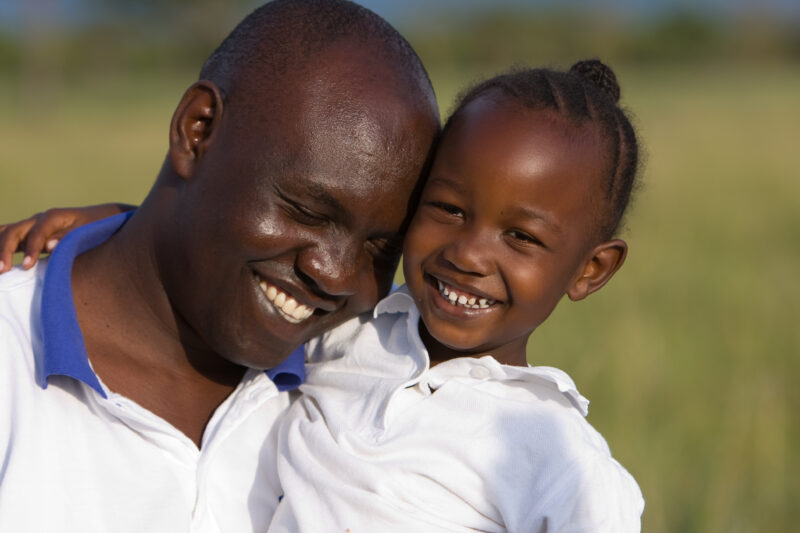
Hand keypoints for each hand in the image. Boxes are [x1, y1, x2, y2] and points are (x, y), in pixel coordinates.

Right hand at [0, 204, 134, 272]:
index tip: (26, 266)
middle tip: (2, 270)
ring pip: (7, 232)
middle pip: (15, 231)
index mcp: (53, 217)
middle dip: (5, 250)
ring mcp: (31, 225)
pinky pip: (7, 235)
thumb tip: (49, 247)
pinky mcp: (28, 233)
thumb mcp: (87, 231)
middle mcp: (38, 219)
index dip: (31, 249)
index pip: (37, 233)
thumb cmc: (94, 226)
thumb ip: (68, 238)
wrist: (98, 217)